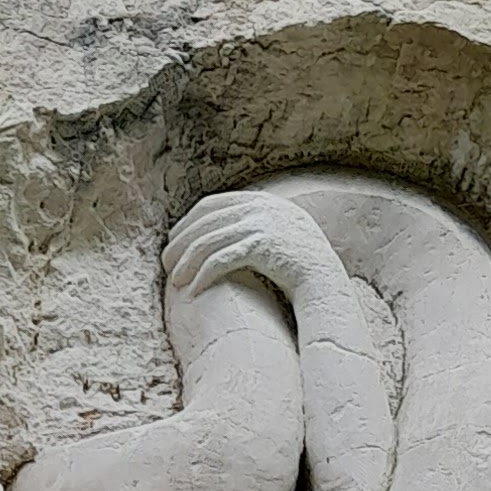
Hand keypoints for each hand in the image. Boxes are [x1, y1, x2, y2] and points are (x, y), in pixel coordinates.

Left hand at [165, 189, 342, 314]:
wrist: (325, 281)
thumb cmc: (300, 265)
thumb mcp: (278, 234)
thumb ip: (253, 227)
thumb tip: (224, 234)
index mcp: (260, 201)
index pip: (211, 205)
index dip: (187, 222)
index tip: (173, 241)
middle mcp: (259, 207)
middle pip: (204, 222)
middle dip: (180, 243)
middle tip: (165, 263)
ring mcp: (261, 224)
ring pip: (208, 241)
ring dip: (186, 262)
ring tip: (175, 281)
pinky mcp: (261, 246)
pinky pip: (220, 259)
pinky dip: (203, 275)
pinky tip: (193, 290)